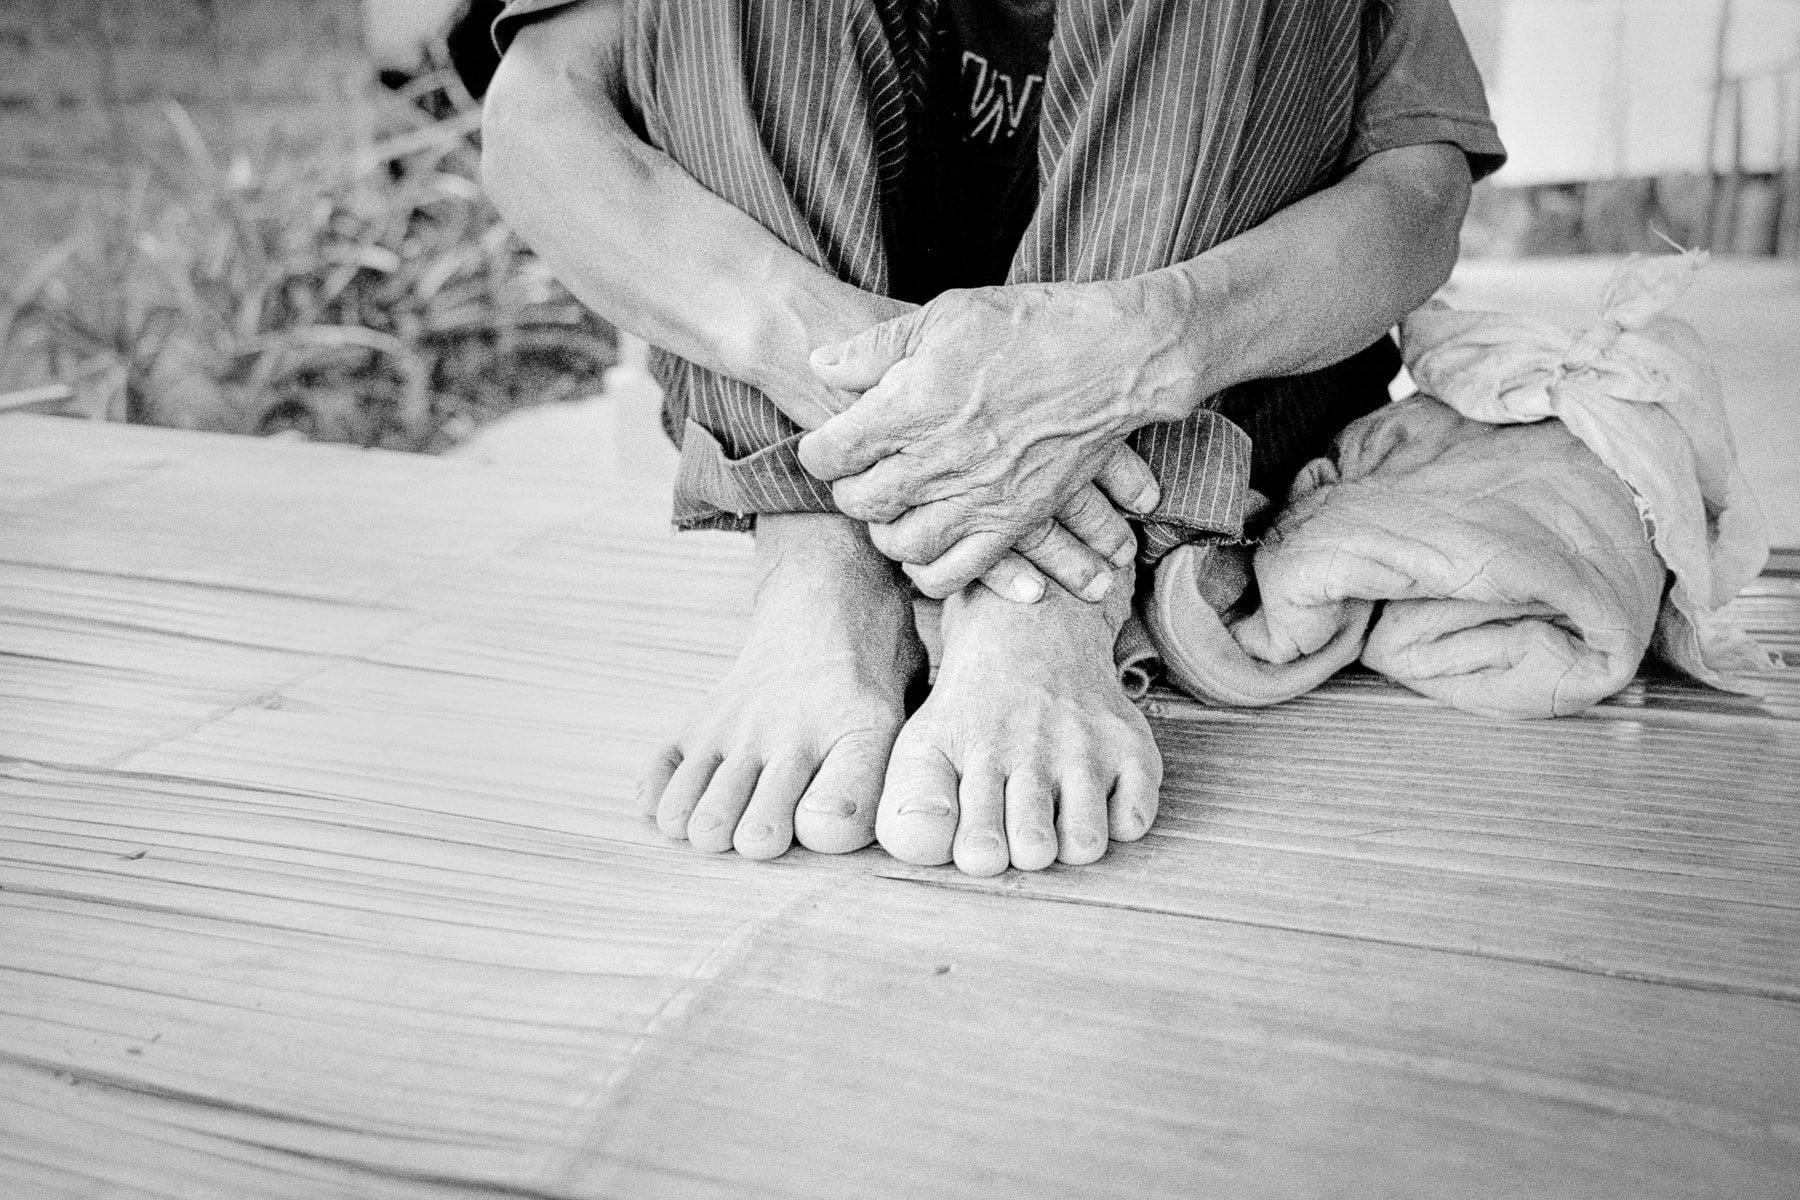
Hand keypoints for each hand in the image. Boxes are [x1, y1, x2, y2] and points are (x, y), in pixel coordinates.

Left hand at [799, 282, 1196, 596]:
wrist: (1113, 358)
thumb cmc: (1027, 326)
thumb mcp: (943, 315)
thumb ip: (874, 349)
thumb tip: (819, 365)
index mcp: (912, 407)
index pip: (830, 453)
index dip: (819, 450)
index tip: (828, 444)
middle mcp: (939, 461)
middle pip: (862, 502)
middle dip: (849, 492)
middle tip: (858, 478)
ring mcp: (979, 497)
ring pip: (904, 545)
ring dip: (887, 535)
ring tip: (891, 515)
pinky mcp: (1016, 520)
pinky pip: (959, 571)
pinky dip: (932, 573)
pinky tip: (929, 553)